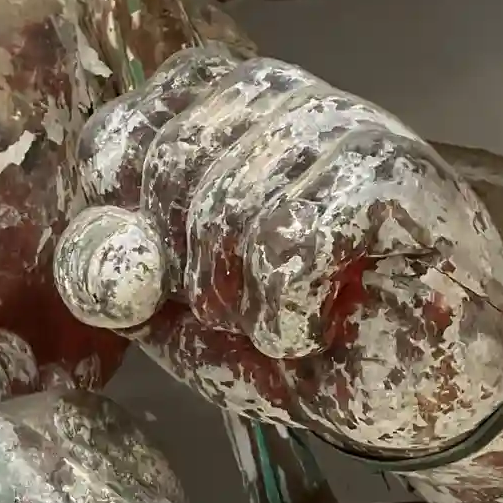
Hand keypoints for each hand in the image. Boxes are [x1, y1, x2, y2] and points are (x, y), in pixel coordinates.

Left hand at [54, 47, 502, 457]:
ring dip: (235, 296)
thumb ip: (125, 285)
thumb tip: (88, 249)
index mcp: (223, 122)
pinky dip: (285, 310)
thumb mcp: (184, 325)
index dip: (111, 199)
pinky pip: (287, 239)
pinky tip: (312, 329)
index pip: (127, 121)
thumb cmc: (299, 348)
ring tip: (277, 323)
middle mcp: (283, 104)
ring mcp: (345, 129)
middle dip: (176, 261)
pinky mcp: (394, 177)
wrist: (414, 398)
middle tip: (224, 311)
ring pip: (227, 198)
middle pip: (169, 155)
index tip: (136, 270)